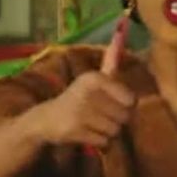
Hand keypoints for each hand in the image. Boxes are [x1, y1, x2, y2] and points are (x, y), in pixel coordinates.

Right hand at [28, 21, 134, 149]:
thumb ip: (109, 63)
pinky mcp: (75, 131)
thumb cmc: (76, 99)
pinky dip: (100, 142)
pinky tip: (87, 134)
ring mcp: (81, 112)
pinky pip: (104, 142)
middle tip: (101, 116)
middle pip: (125, 117)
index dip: (125, 105)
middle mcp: (87, 92)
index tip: (111, 103)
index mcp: (94, 78)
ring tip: (93, 124)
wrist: (46, 119)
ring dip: (108, 132)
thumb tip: (121, 34)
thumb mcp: (91, 81)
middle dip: (116, 120)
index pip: (131, 99)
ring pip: (115, 131)